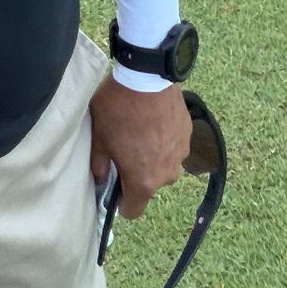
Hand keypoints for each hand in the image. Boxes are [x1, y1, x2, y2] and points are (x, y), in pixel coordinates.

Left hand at [89, 76, 190, 221]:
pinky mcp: (188, 135)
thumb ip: (98, 165)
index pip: (133, 210)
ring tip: (138, 130)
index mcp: (144, 182)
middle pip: (148, 185)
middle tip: (122, 148)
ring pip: (162, 165)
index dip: (121, 203)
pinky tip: (152, 119)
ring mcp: (181, 155)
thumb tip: (100, 179)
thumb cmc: (119, 109)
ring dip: (152, 156)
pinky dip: (163, 139)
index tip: (114, 187)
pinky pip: (173, 146)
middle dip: (136, 173)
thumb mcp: (99, 136)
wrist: (146, 77)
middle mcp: (167, 175)